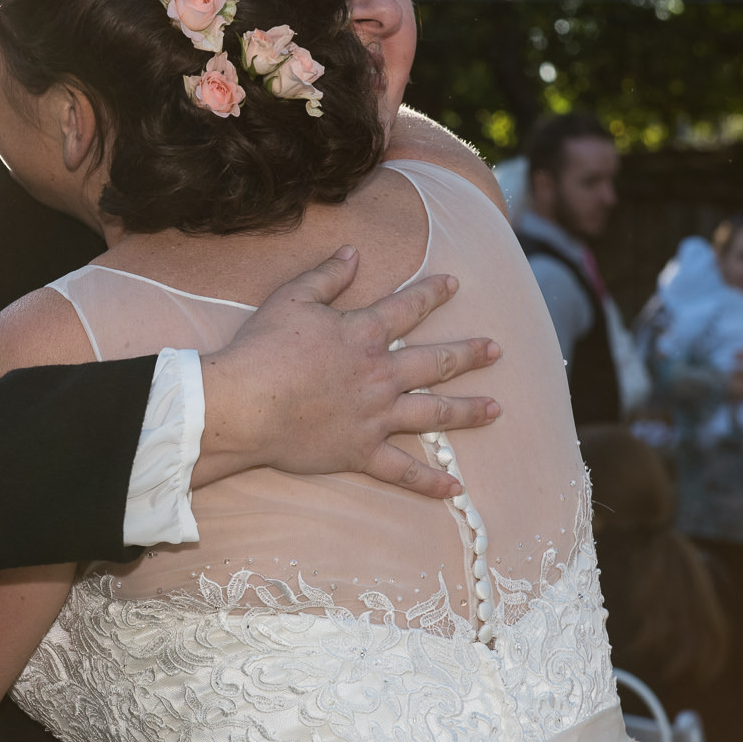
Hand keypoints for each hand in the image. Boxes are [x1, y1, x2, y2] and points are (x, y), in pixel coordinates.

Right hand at [193, 247, 500, 498]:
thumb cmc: (263, 350)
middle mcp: (380, 374)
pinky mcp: (361, 452)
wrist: (246, 405)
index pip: (408, 308)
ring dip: (468, 411)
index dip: (432, 293)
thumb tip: (353, 252)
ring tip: (495, 409)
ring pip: (434, 413)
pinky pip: (402, 470)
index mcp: (364, 334)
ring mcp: (375, 416)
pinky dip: (429, 482)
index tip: (455, 284)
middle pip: (437, 362)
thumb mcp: (293, 299)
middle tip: (496, 350)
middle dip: (470, 354)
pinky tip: (455, 488)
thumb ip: (327, 275)